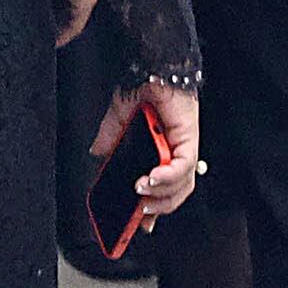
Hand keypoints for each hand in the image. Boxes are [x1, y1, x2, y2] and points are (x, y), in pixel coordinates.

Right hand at [93, 80, 205, 222]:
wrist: (152, 62)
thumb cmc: (143, 82)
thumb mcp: (119, 116)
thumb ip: (110, 137)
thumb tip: (98, 154)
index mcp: (161, 148)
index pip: (162, 188)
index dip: (153, 209)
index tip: (138, 225)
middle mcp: (175, 149)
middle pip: (175, 192)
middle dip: (157, 208)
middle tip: (138, 214)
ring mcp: (184, 144)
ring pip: (182, 184)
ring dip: (161, 195)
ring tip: (141, 193)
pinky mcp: (189, 136)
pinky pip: (183, 166)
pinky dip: (167, 176)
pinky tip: (151, 178)